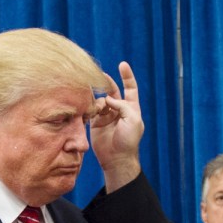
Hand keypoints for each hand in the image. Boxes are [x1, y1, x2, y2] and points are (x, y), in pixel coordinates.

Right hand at [90, 61, 144, 191]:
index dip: (127, 76)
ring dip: (99, 100)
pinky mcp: (96, 122)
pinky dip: (91, 107)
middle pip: (113, 91)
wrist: (116, 158)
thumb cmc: (128, 140)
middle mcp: (119, 110)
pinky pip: (92, 109)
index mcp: (131, 108)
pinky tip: (91, 112)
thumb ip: (122, 105)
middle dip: (107, 83)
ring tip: (99, 110)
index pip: (130, 88)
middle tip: (99, 76)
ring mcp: (107, 116)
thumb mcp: (132, 119)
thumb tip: (107, 98)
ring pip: (101, 99)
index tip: (122, 64)